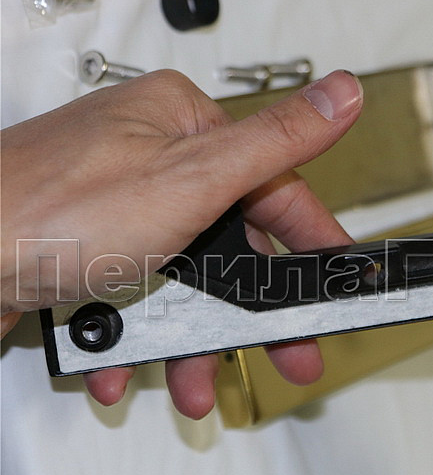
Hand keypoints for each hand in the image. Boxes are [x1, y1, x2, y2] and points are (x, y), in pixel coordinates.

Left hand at [1, 69, 362, 418]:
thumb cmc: (51, 212)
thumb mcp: (194, 178)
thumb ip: (278, 141)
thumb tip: (340, 95)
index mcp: (180, 122)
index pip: (273, 182)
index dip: (310, 238)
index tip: (335, 274)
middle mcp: (148, 156)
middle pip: (227, 239)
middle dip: (247, 309)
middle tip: (283, 347)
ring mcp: (114, 200)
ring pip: (180, 274)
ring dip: (190, 335)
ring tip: (199, 379)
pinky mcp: (85, 242)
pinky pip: (133, 288)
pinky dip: (135, 330)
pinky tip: (126, 361)